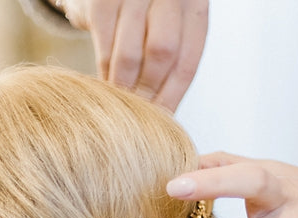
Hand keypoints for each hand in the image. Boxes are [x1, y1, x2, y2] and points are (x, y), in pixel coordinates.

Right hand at [58, 0, 208, 110]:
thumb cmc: (141, 12)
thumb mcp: (166, 26)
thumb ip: (172, 59)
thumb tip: (166, 118)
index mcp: (194, 5)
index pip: (187, 61)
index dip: (172, 98)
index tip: (158, 124)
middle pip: (162, 56)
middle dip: (146, 94)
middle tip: (134, 118)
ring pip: (130, 56)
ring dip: (122, 89)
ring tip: (117, 107)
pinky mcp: (102, 1)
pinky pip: (104, 49)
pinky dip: (103, 74)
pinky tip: (104, 86)